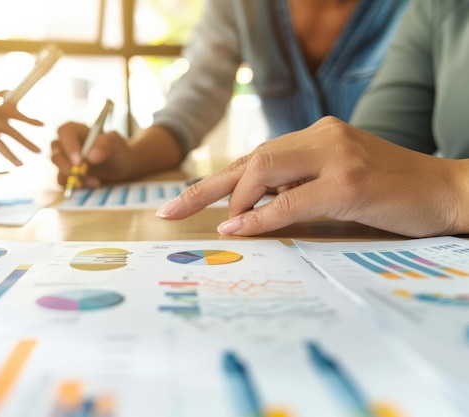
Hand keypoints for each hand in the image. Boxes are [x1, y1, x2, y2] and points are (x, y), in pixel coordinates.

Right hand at [51, 122, 133, 187]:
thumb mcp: (116, 143)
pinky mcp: (68, 177)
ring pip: (59, 170)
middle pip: (56, 153)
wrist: (123, 169)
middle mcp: (66, 145)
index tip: (79, 160)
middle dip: (67, 166)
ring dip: (74, 178)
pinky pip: (65, 183)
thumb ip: (106, 144)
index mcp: (75, 131)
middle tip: (83, 174)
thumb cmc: (117, 151)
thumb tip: (90, 156)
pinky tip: (93, 185)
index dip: (69, 146)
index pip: (65, 133)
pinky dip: (76, 186)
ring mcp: (65, 162)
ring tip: (96, 182)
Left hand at [156, 117, 468, 237]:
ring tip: (224, 226)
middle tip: (170, 214)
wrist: (446, 191)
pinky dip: (261, 215)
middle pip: (248, 159)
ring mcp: (336, 155)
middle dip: (203, 189)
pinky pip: (291, 200)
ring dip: (235, 202)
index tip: (178, 204)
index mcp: (315, 136)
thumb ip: (295, 188)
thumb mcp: (335, 184)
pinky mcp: (350, 181)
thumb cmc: (389, 192)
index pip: (252, 157)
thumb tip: (248, 211)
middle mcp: (321, 137)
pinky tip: (240, 227)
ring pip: (264, 170)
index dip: (212, 181)